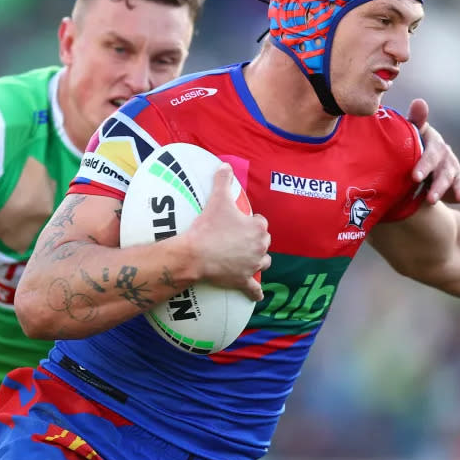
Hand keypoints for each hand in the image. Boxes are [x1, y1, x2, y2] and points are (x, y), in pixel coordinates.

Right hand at [185, 165, 269, 300]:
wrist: (196, 254)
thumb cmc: (208, 226)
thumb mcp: (217, 199)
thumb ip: (222, 180)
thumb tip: (225, 165)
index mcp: (258, 228)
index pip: (261, 222)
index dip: (251, 222)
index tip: (238, 222)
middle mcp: (260, 247)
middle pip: (264, 242)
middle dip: (255, 240)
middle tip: (238, 238)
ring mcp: (253, 265)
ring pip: (263, 263)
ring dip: (258, 261)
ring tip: (247, 259)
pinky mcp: (243, 280)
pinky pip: (253, 289)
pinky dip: (255, 292)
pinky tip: (257, 295)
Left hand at [407, 98, 459, 204]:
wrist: (419, 158)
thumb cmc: (413, 143)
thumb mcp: (413, 132)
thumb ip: (416, 120)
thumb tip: (419, 101)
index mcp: (434, 144)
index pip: (430, 154)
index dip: (424, 165)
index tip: (414, 177)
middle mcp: (446, 156)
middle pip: (444, 171)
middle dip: (438, 185)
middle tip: (430, 199)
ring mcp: (453, 169)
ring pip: (455, 181)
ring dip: (458, 191)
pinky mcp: (457, 183)